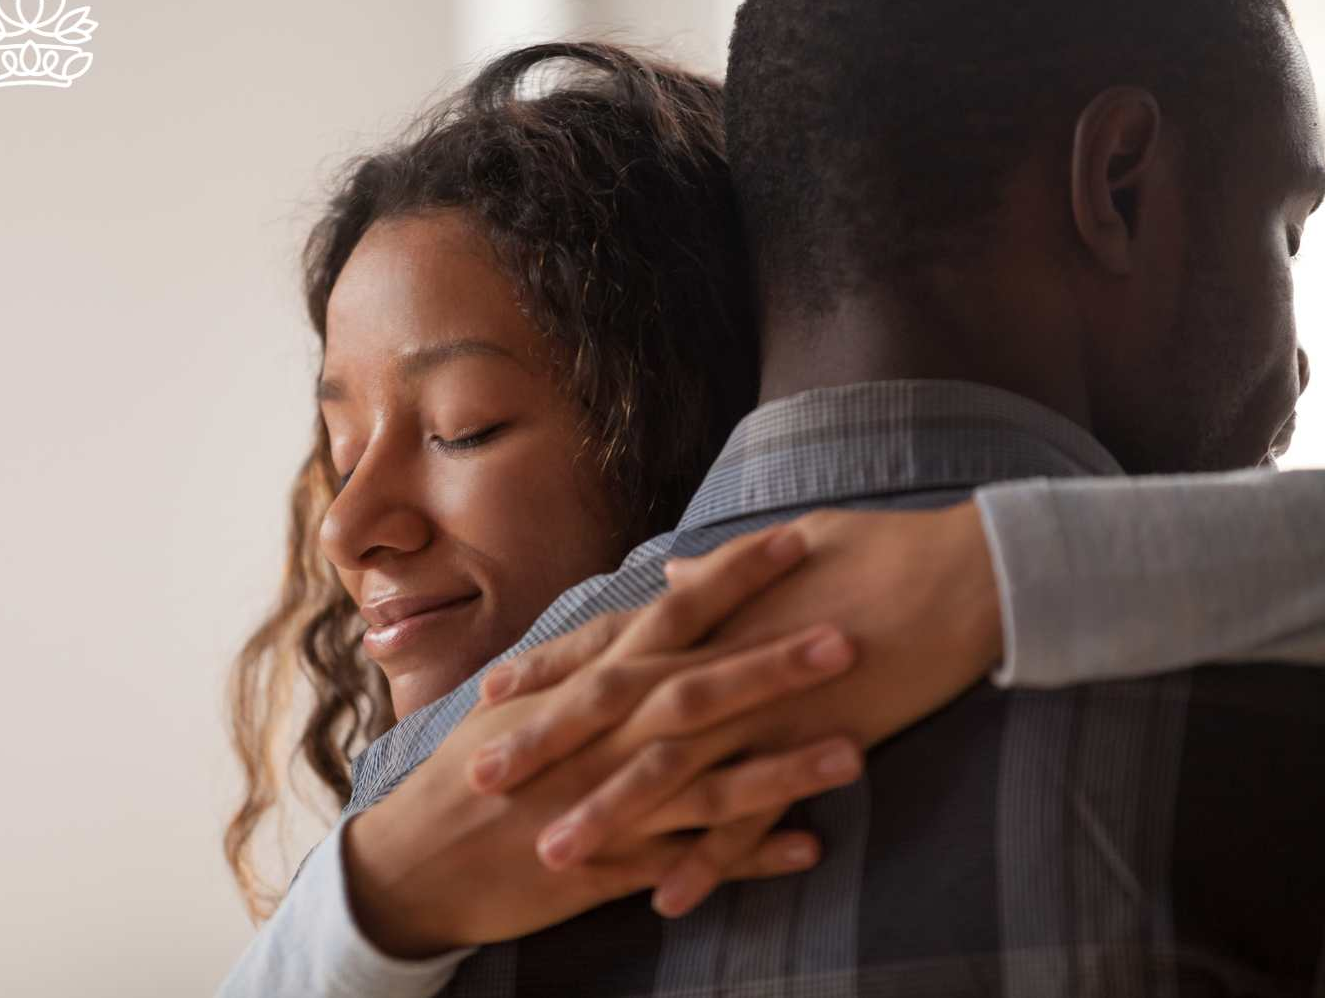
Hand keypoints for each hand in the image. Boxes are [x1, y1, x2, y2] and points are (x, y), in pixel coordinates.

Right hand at [342, 529, 864, 954]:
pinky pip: (690, 860)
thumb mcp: (528, 700)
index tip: (795, 539)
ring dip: (781, 766)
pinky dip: (748, 855)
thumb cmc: (472, 771)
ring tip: (855, 750)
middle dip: (772, 662)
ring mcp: (609, 802)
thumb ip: (593, 654)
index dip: (733, 578)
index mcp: (587, 686)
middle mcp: (604, 737)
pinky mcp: (610, 865)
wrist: (414, 860)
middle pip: (698, 690)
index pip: (670, 616)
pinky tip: (810, 847)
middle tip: (848, 633)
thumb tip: (645, 607)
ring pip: (707, 780)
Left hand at [472, 502, 1001, 905]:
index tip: (493, 692)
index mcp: (713, 611)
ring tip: (554, 852)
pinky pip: (752, 814)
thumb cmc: (880, 551)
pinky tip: (669, 899)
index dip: (550, 669)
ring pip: (672, 769)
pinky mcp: (814, 745)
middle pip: (618, 708)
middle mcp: (724, 657)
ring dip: (610, 814)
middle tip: (481, 780)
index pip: (613, 642)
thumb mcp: (790, 548)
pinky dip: (710, 859)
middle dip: (548, 745)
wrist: (965, 577)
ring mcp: (767, 704)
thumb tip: (681, 568)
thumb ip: (723, 572)